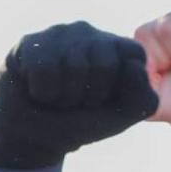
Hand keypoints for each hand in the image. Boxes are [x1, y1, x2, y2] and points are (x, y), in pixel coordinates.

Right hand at [0, 21, 158, 168]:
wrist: (28, 137)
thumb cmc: (77, 123)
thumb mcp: (117, 119)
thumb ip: (142, 99)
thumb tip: (136, 68)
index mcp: (118, 50)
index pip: (135, 56)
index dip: (121, 90)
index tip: (105, 103)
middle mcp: (91, 35)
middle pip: (105, 63)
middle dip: (90, 97)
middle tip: (76, 102)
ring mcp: (60, 34)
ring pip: (74, 66)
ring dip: (64, 98)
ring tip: (56, 98)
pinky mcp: (31, 42)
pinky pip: (46, 69)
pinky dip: (42, 92)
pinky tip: (36, 90)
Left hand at [135, 5, 170, 124]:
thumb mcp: (152, 102)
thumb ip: (132, 86)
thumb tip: (127, 67)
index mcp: (147, 45)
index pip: (137, 40)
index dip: (151, 61)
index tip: (163, 76)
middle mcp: (163, 28)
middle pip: (150, 31)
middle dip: (167, 57)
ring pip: (170, 25)